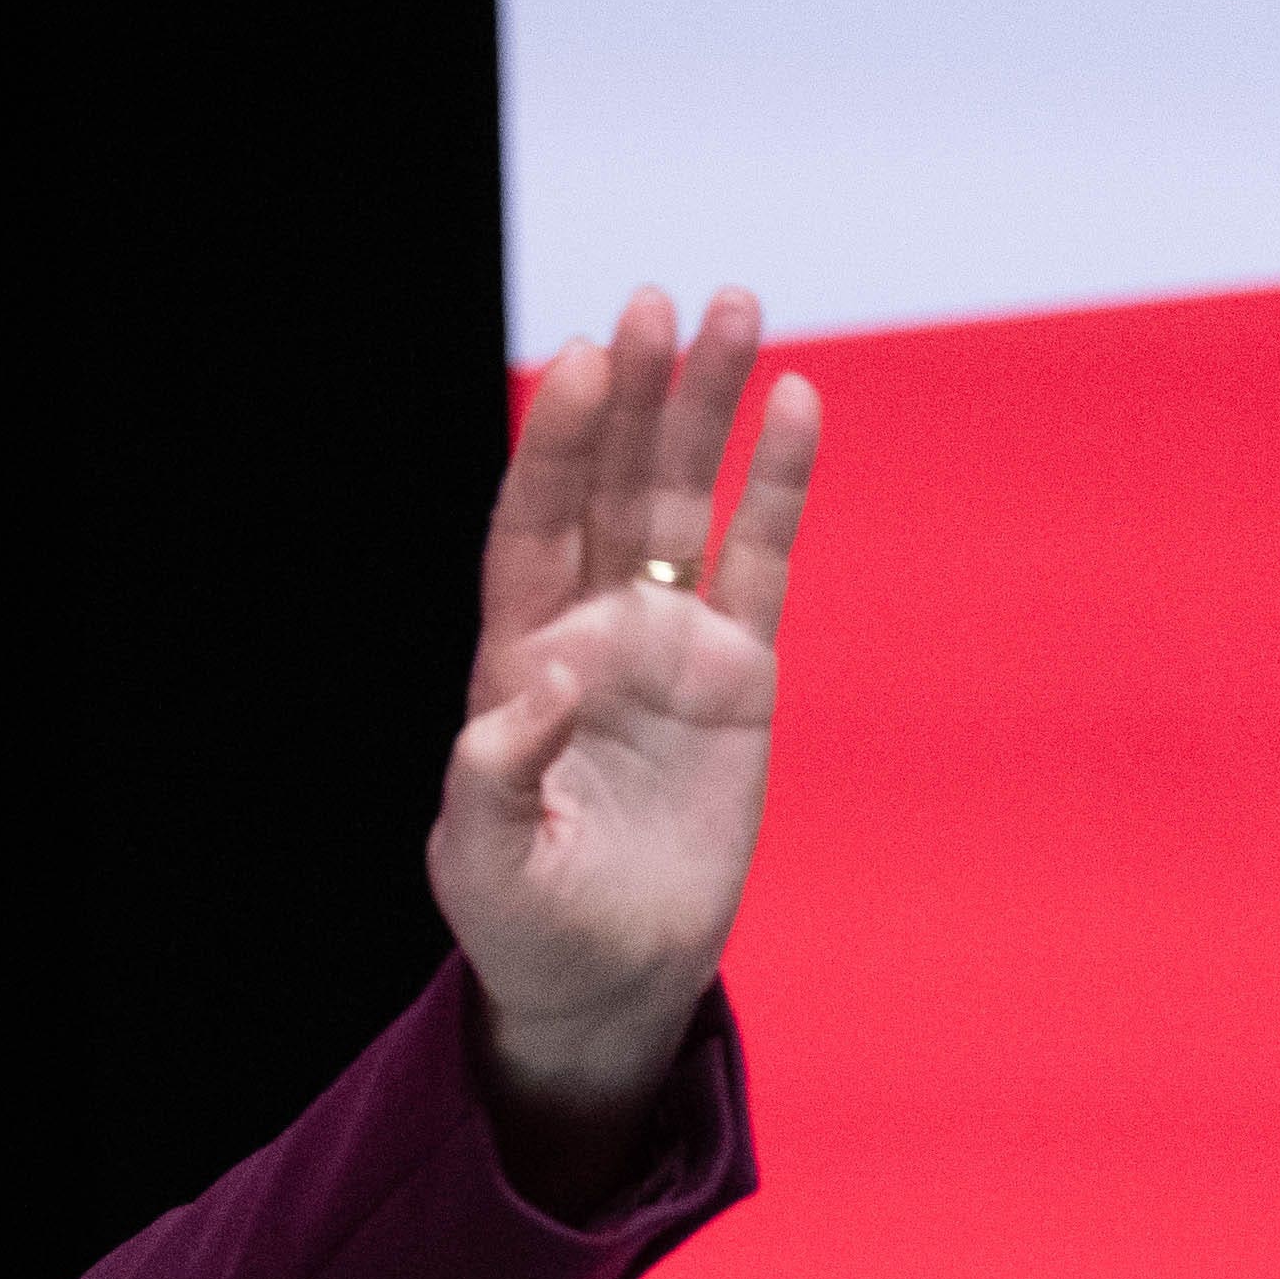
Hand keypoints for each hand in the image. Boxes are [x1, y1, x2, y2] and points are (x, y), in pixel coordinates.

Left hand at [429, 282, 823, 1187]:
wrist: (608, 976)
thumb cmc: (527, 924)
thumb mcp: (482, 865)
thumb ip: (493, 778)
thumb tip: (540, 686)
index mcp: (512, 665)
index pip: (530, 530)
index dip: (552, 447)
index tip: (578, 361)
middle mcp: (588, 631)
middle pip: (611, 490)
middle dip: (631, 398)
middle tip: (655, 302)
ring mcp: (667, 642)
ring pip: (689, 503)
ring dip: (706, 409)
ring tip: (736, 307)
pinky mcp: (741, 671)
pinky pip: (763, 559)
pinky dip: (780, 482)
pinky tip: (796, 402)